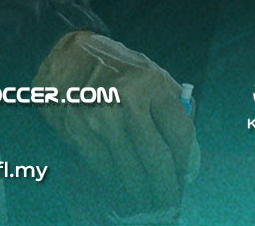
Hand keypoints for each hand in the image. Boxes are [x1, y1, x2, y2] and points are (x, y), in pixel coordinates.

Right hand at [36, 30, 197, 215]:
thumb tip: (187, 155)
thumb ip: (174, 106)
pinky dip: (115, 180)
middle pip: (157, 158)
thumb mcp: (151, 73)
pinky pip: (104, 168)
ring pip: (130, 169)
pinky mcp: (79, 130)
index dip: (188, 162)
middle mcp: (127, 100)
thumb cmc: (116, 68)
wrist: (67, 55)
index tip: (186, 176)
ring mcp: (100, 117)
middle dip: (166, 187)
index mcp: (151, 83)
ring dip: (141, 190)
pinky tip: (121, 182)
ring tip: (146, 197)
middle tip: (168, 200)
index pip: (180, 134)